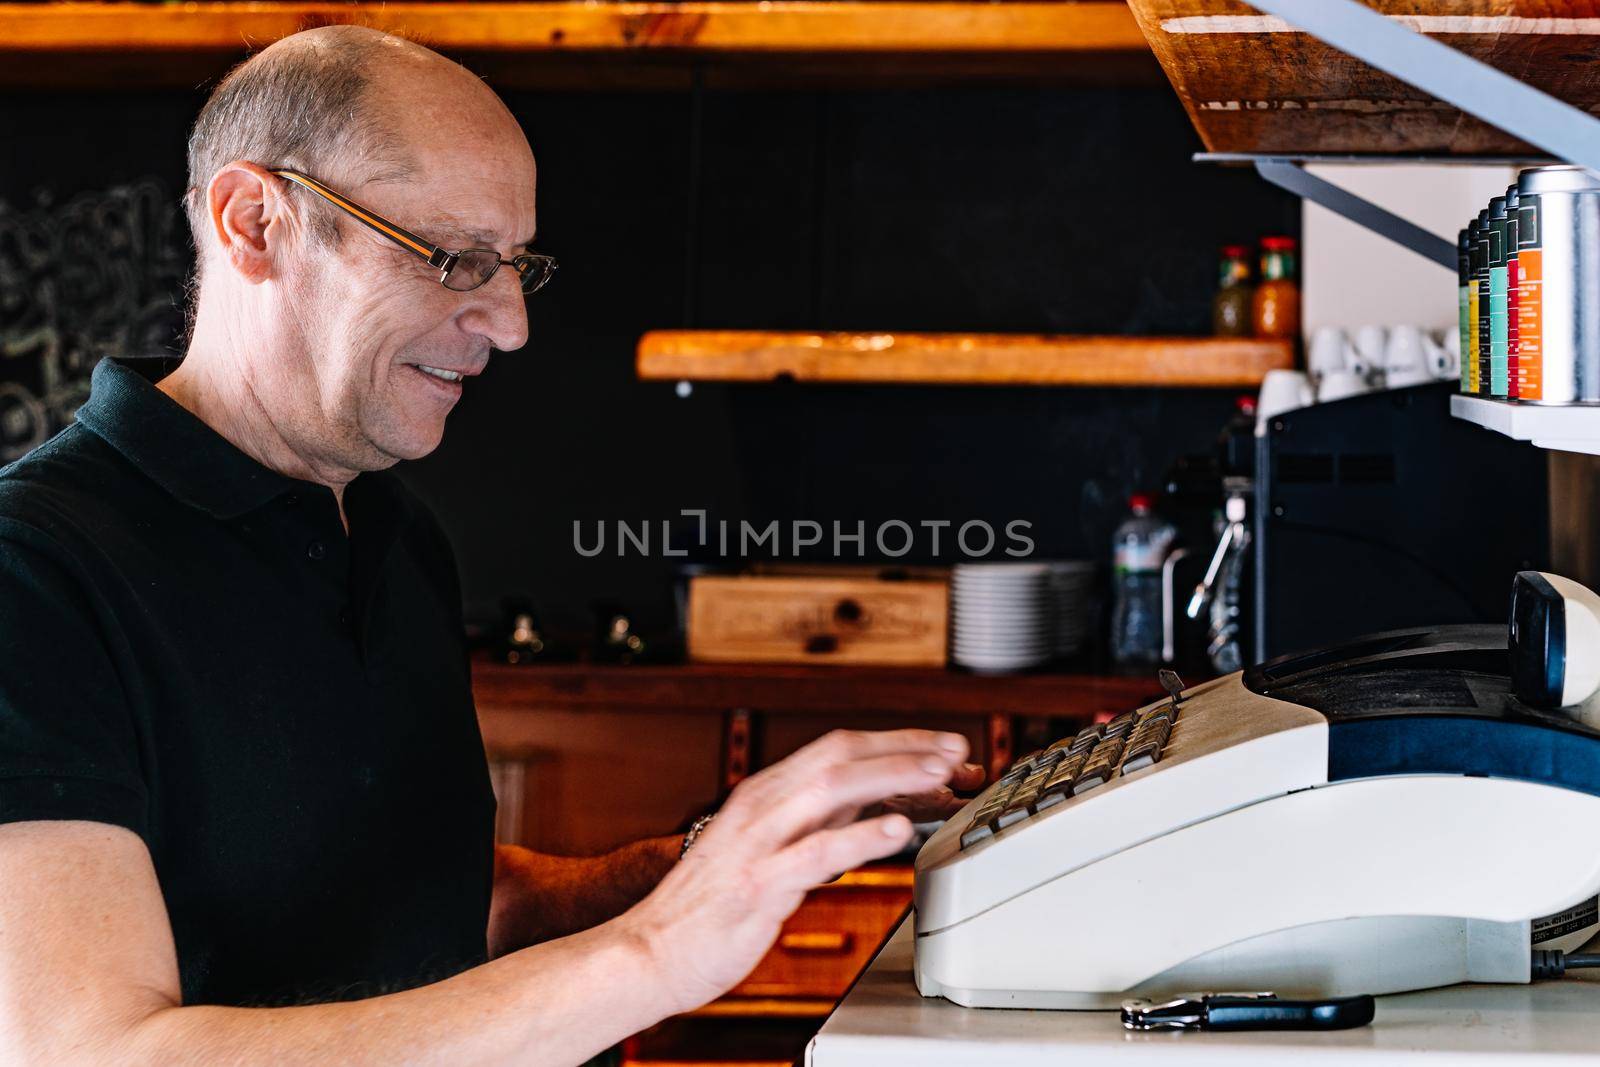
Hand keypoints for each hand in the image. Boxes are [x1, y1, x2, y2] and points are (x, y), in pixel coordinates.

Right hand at [618, 728, 970, 1014]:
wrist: (649, 951)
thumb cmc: (710, 908)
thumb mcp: (768, 850)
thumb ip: (815, 825)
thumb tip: (875, 805)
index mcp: (763, 795)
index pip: (836, 748)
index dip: (894, 743)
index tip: (940, 746)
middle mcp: (761, 807)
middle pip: (840, 754)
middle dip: (903, 747)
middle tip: (955, 750)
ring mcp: (758, 842)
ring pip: (832, 788)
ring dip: (891, 776)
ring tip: (937, 776)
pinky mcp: (758, 885)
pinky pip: (817, 851)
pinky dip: (861, 836)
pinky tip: (897, 831)